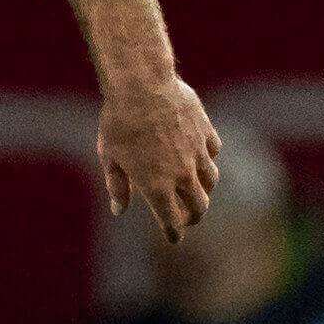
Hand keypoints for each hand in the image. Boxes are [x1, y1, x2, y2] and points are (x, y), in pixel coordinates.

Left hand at [98, 67, 218, 245]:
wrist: (141, 84)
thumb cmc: (118, 121)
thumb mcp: (110, 157)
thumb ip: (117, 186)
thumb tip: (118, 210)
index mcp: (156, 186)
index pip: (172, 222)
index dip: (174, 234)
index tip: (174, 238)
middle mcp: (181, 174)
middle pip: (199, 207)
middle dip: (194, 217)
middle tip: (188, 217)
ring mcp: (197, 153)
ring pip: (211, 181)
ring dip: (204, 189)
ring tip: (194, 187)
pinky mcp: (205, 131)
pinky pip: (213, 152)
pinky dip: (207, 157)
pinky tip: (199, 155)